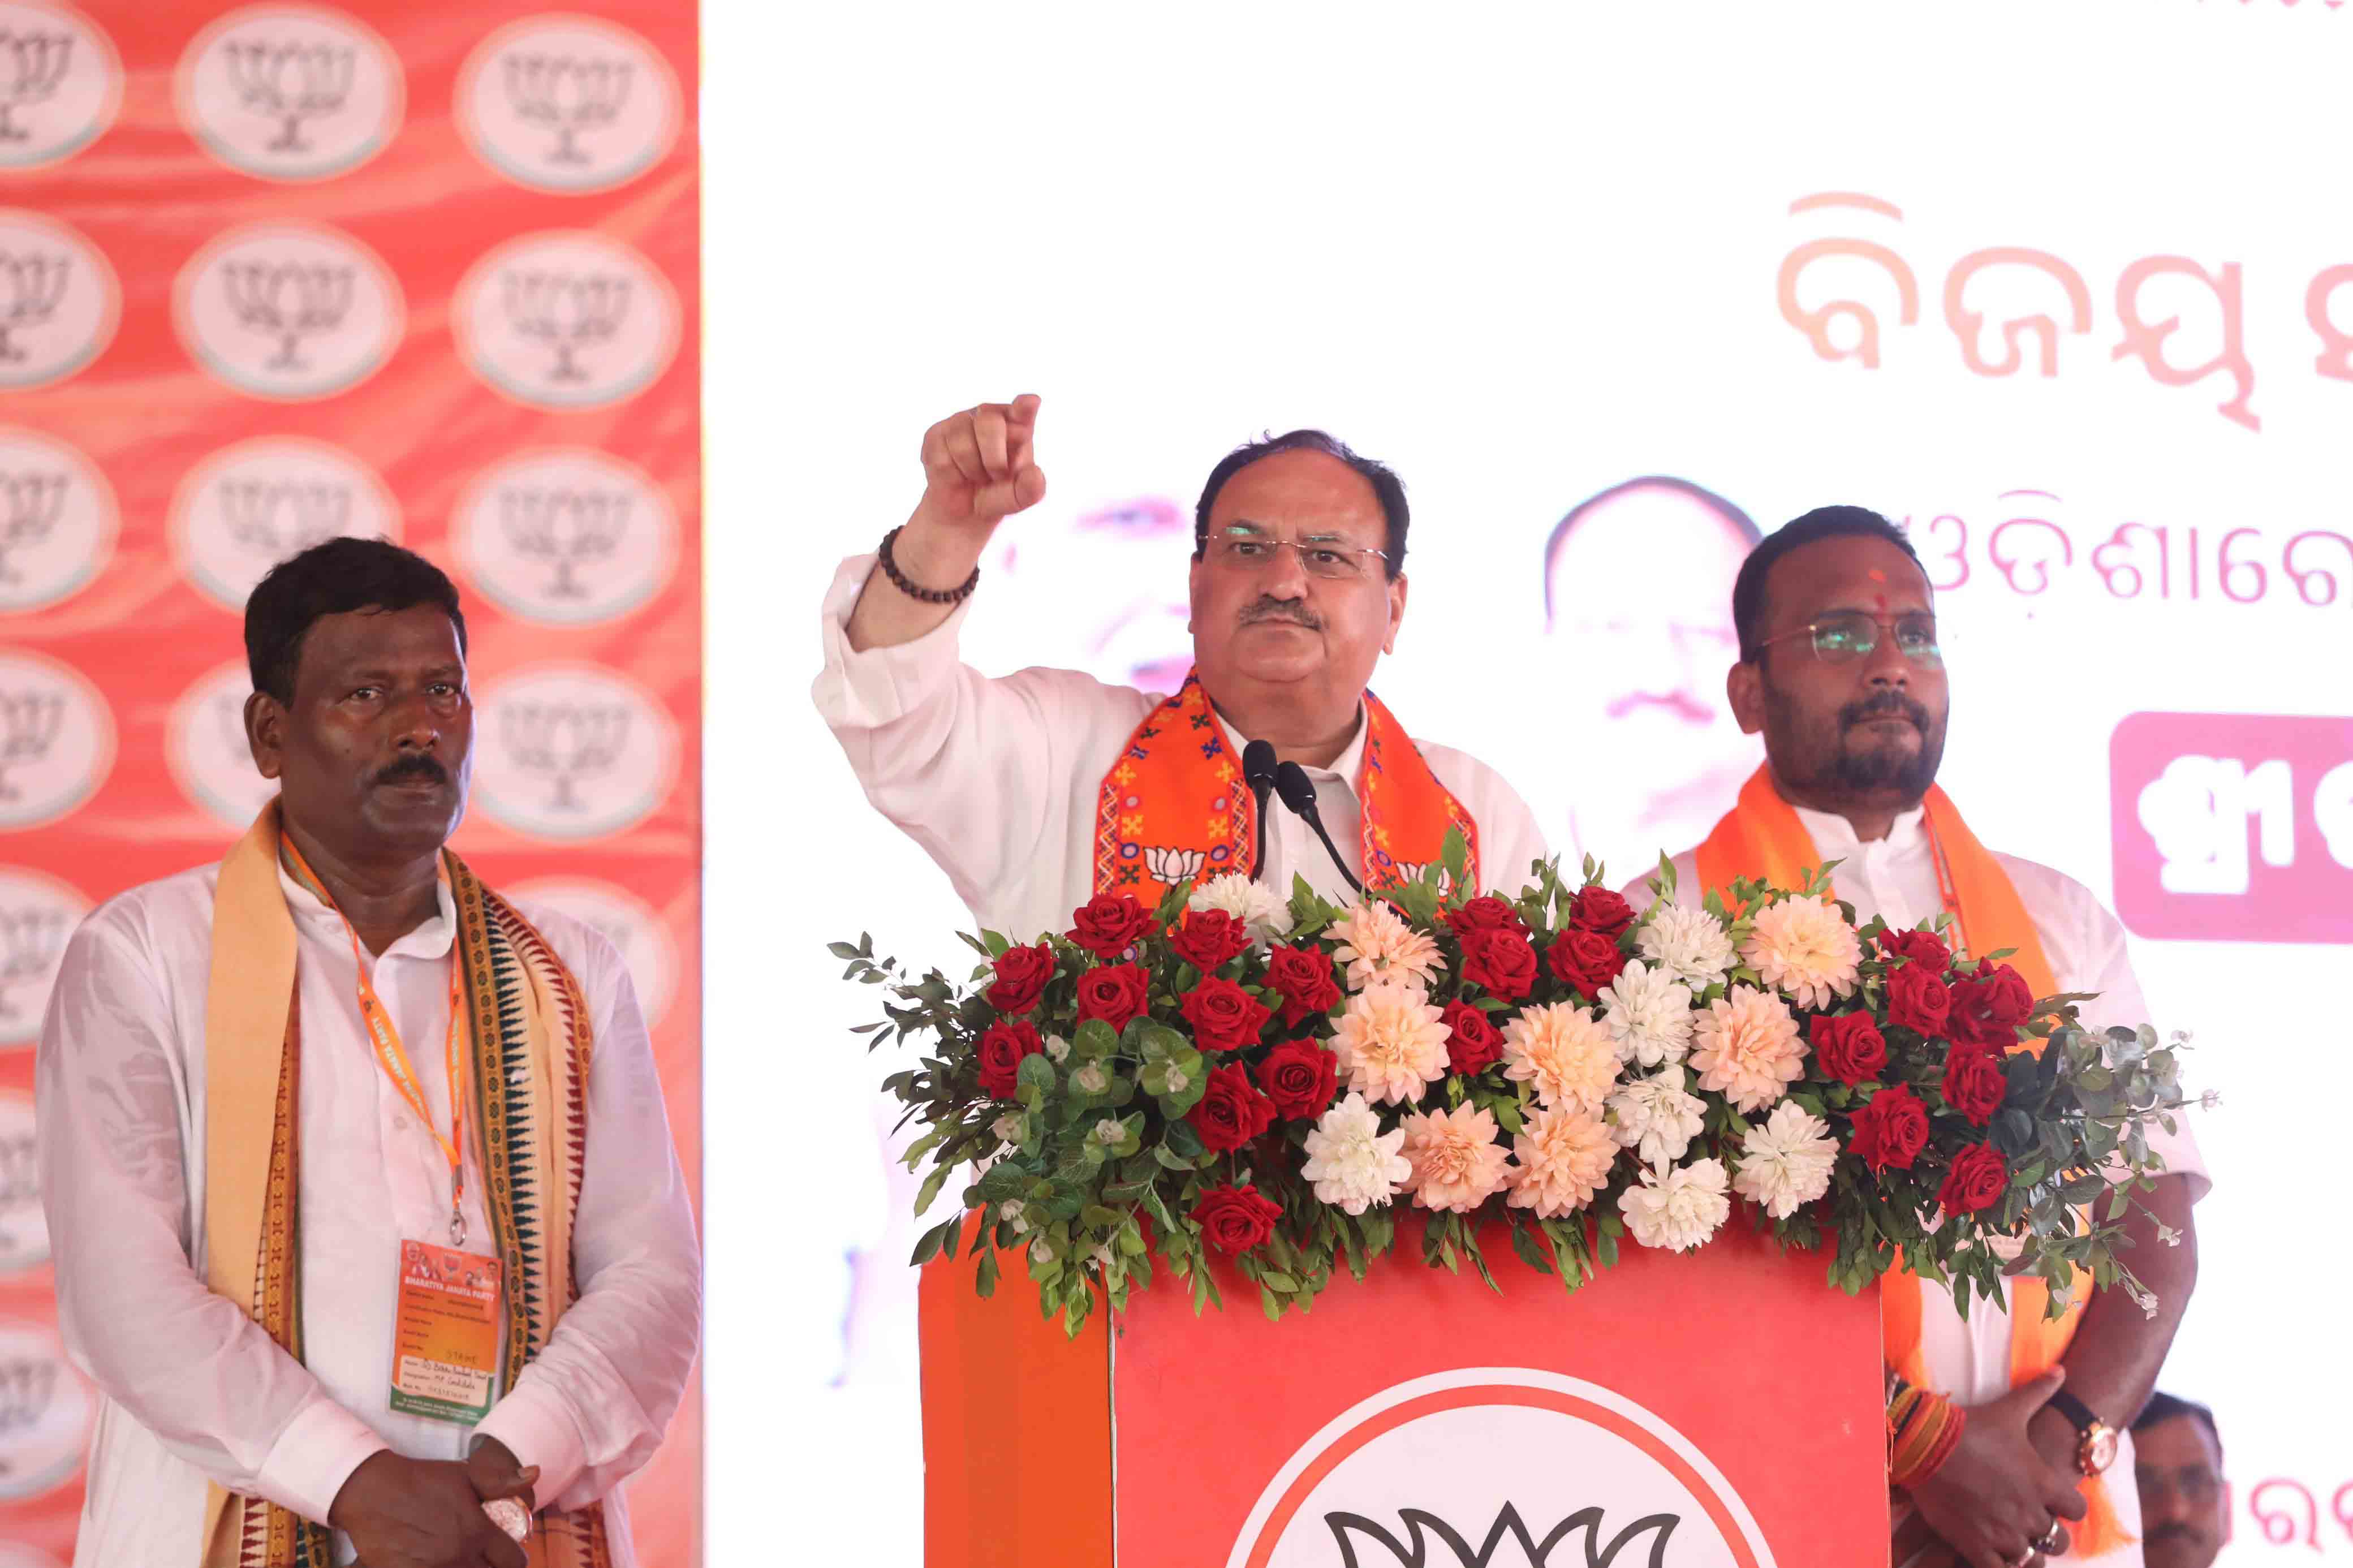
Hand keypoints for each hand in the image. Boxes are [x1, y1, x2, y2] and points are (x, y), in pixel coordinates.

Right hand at [328, 1449, 536, 1567]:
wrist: (372, 1492)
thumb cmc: (422, 1480)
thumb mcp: (465, 1475)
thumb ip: (502, 1481)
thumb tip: (535, 1473)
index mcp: (477, 1531)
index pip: (513, 1561)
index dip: (517, 1558)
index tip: (510, 1553)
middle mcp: (457, 1556)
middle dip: (496, 1567)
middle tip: (490, 1558)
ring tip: (468, 1558)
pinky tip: (443, 1562)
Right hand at [916, 395, 1045, 528]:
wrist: (966, 511)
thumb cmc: (998, 495)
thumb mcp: (1018, 498)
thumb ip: (1030, 489)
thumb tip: (1035, 474)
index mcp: (1018, 425)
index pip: (1022, 410)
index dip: (1024, 407)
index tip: (1029, 404)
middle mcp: (989, 415)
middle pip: (990, 423)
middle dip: (994, 460)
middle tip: (997, 475)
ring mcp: (960, 421)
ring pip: (962, 443)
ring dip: (972, 470)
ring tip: (976, 475)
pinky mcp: (936, 435)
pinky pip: (942, 458)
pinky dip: (952, 475)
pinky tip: (956, 474)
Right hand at [1902, 1369, 2086, 1567]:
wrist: (1925, 1444)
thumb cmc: (1971, 1427)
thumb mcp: (2010, 1410)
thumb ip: (2039, 1392)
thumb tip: (2062, 1371)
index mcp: (2042, 1483)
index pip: (2077, 1511)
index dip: (2067, 1508)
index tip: (2051, 1501)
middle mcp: (2029, 1512)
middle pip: (2057, 1539)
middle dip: (2045, 1532)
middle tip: (2027, 1520)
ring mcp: (2003, 1532)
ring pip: (2031, 1559)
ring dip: (2023, 1550)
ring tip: (2009, 1537)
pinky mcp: (1976, 1545)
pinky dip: (1999, 1565)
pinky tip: (1990, 1552)